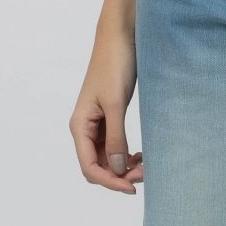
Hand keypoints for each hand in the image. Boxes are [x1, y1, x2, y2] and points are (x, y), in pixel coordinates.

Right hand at [70, 25, 143, 191]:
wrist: (120, 37)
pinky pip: (114, 146)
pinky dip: (125, 155)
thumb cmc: (115, 65)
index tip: (132, 187)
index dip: (110, 182)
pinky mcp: (108, 118)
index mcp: (80, 126)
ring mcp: (96, 124)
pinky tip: (140, 155)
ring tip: (145, 165)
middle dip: (119, 175)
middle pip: (97, 167)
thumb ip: (116, 138)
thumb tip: (118, 170)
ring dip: (124, 167)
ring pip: (107, 159)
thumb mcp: (116, 104)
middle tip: (145, 173)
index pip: (89, 167)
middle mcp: (84, 128)